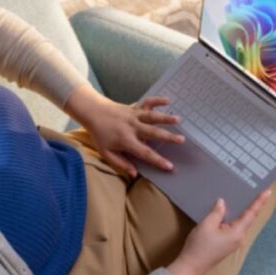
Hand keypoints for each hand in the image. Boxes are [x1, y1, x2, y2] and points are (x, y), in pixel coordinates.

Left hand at [64, 84, 184, 177]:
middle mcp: (132, 127)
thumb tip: (134, 174)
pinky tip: (168, 101)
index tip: (169, 167)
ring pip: (152, 116)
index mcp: (126, 140)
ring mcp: (134, 116)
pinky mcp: (134, 107)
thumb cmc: (99, 134)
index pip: (144, 153)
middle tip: (181, 140)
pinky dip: (157, 100)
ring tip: (178, 119)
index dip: (157, 160)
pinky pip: (147, 102)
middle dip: (168, 137)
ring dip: (165, 117)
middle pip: (153, 133)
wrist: (93, 112)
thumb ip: (121, 163)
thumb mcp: (106, 152)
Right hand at [167, 189, 272, 274]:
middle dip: (250, 204)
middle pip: (247, 218)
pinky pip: (233, 227)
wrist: (192, 265)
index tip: (268, 191)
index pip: (251, 214)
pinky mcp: (227, 243)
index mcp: (237, 232)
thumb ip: (217, 212)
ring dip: (240, 211)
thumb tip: (222, 202)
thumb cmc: (200, 246)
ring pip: (239, 223)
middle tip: (254, 189)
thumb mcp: (207, 225)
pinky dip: (233, 218)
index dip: (259, 202)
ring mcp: (234, 242)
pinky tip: (228, 210)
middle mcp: (239, 238)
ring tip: (242, 196)